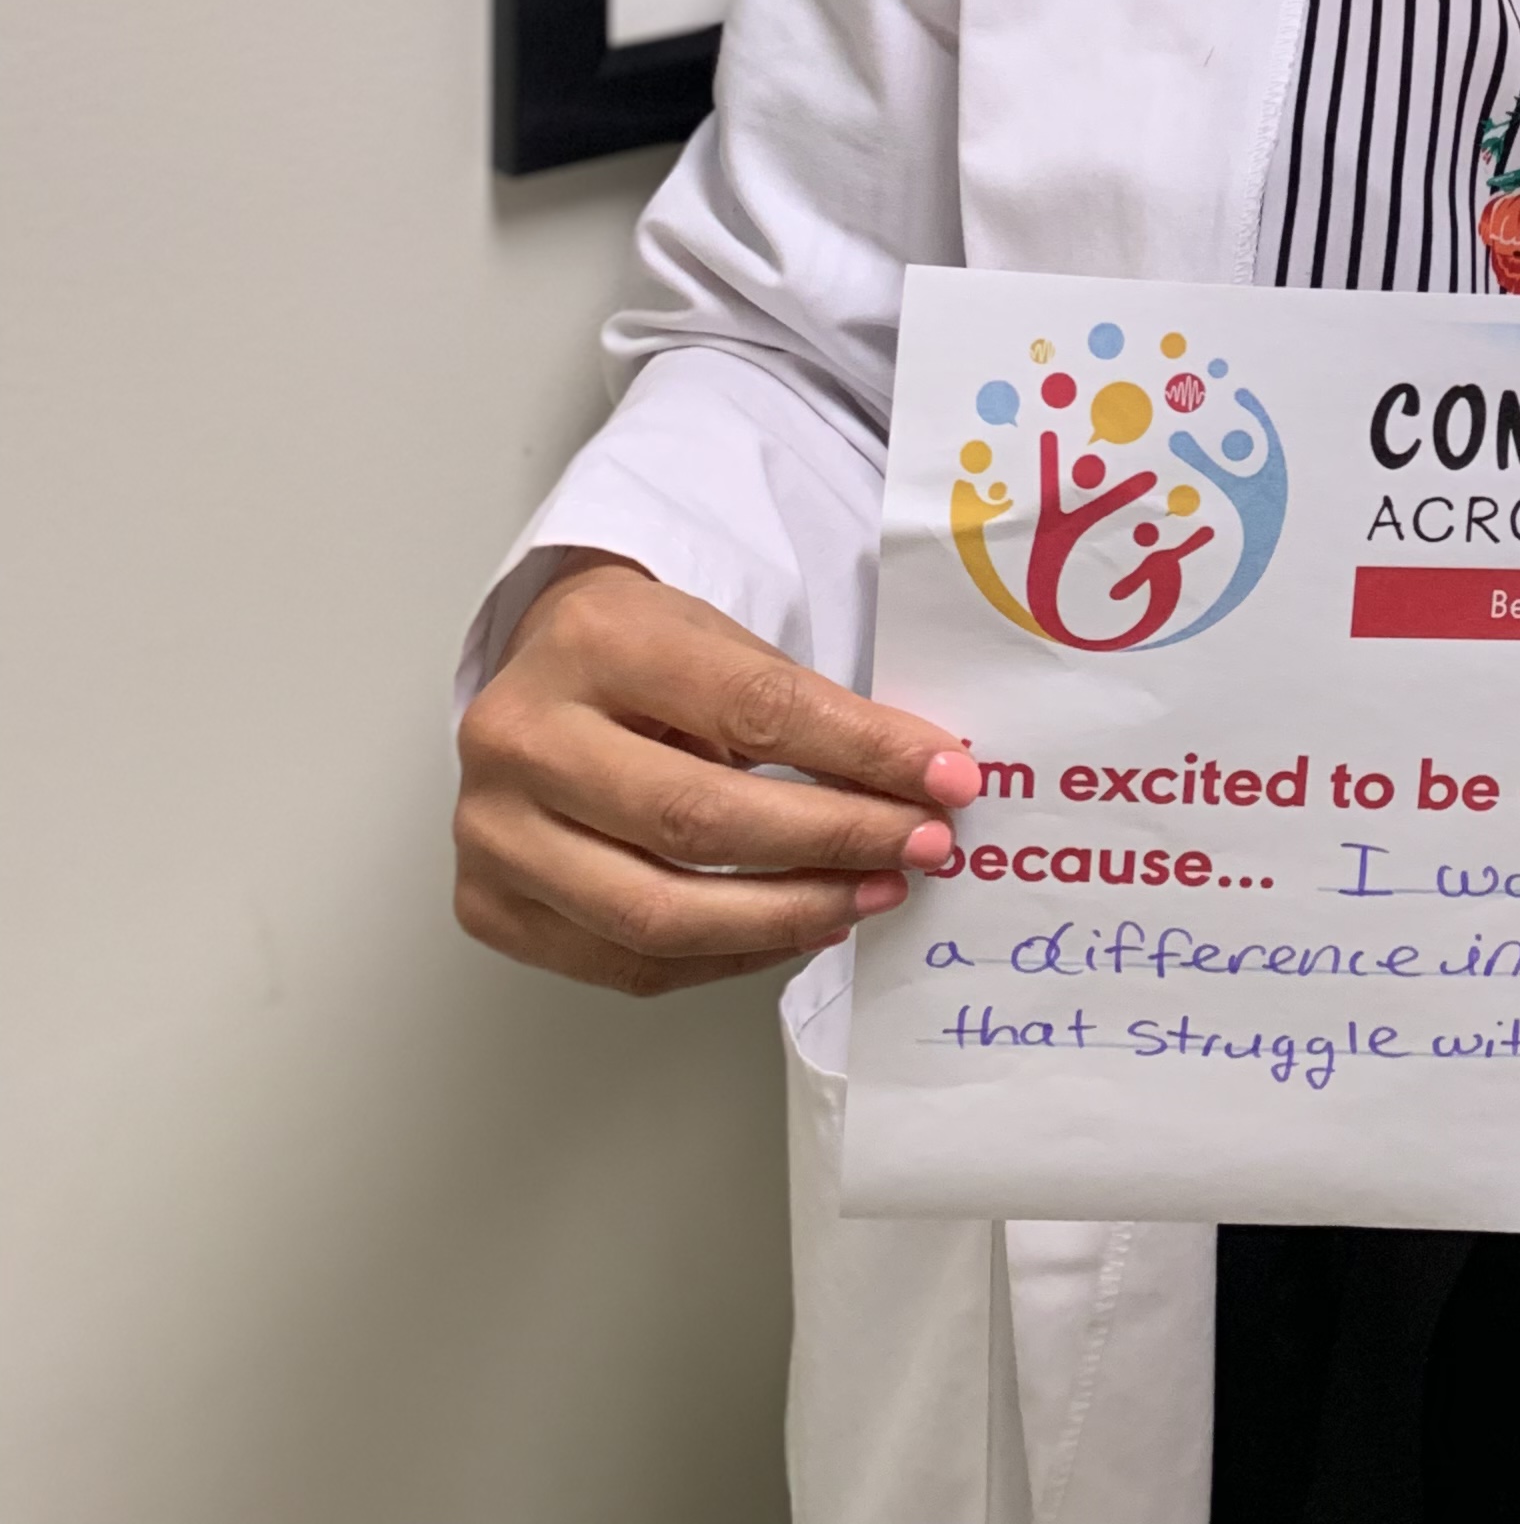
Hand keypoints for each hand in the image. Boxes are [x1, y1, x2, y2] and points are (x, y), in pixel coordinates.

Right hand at [454, 557, 983, 995]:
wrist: (542, 674)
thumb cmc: (645, 655)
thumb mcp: (721, 643)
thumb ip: (808, 712)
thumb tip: (925, 785)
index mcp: (590, 642)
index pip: (750, 708)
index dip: (860, 752)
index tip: (944, 779)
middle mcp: (521, 737)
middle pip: (698, 819)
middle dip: (832, 841)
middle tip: (920, 848)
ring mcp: (493, 832)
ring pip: (657, 913)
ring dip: (788, 915)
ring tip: (869, 894)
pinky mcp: (489, 907)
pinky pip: (628, 963)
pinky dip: (728, 956)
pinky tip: (796, 927)